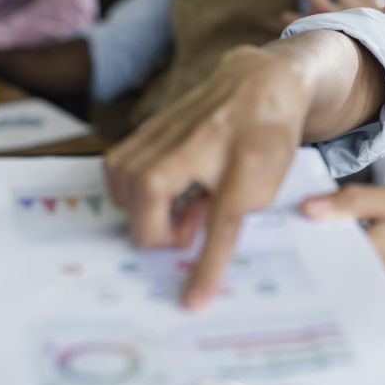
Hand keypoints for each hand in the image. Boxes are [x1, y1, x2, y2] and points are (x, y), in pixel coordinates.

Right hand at [103, 44, 307, 308]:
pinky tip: (155, 191)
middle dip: (154, 231)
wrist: (260, 83)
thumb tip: (180, 237)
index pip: (222, 222)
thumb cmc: (266, 140)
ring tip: (170, 210)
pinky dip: (127, 189)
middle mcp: (202, 139)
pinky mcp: (151, 124)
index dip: (206, 265)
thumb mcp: (263, 186)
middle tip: (183, 234)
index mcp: (244, 162)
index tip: (192, 301)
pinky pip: (118, 164)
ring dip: (139, 210)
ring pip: (124, 177)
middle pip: (151, 189)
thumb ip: (224, 216)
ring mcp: (170, 127)